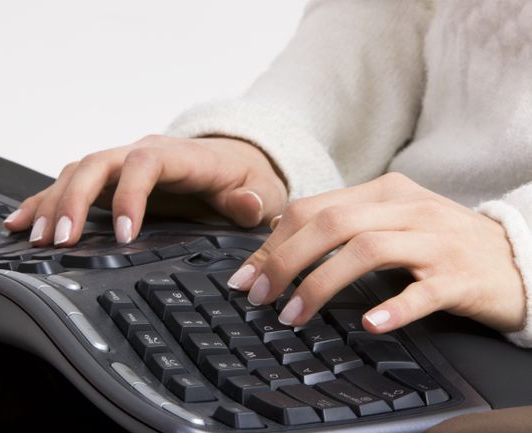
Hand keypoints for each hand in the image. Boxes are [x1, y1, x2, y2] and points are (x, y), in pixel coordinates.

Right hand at [2, 135, 287, 245]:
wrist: (230, 159)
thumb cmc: (242, 176)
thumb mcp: (261, 190)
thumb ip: (254, 200)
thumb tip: (247, 205)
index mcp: (179, 156)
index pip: (145, 164)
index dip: (131, 195)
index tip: (127, 236)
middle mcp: (143, 153)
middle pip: (97, 163)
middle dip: (74, 200)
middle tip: (59, 240)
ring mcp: (122, 163)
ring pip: (76, 171)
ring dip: (52, 203)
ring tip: (32, 237)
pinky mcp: (108, 179)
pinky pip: (69, 183)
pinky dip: (43, 201)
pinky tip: (19, 221)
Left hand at [226, 172, 525, 333]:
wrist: (513, 256)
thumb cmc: (439, 241)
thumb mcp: (388, 220)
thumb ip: (339, 221)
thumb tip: (278, 231)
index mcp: (383, 192)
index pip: (313, 209)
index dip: (273, 243)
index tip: (247, 276)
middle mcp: (406, 208)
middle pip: (332, 225)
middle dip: (285, 262)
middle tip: (261, 297)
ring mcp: (434, 240)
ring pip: (367, 251)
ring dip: (321, 285)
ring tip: (294, 315)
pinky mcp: (459, 276)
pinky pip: (422, 291)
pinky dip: (393, 308)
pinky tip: (369, 324)